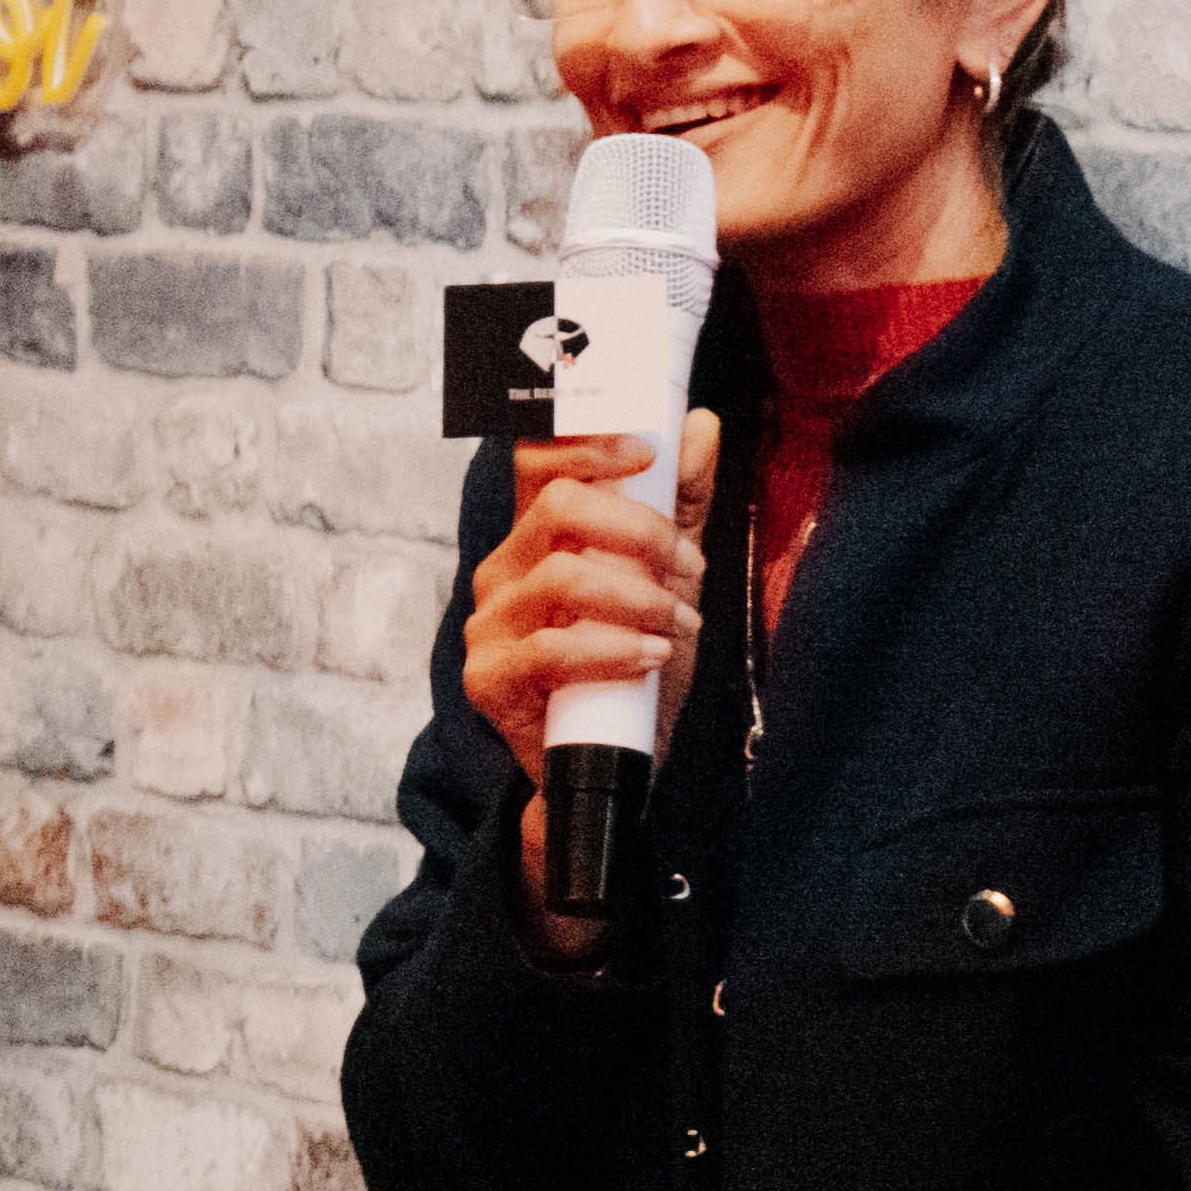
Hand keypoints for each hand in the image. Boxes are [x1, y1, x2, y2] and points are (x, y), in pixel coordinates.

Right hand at [461, 415, 716, 943]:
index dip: (581, 440)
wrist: (617, 763)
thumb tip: (702, 426)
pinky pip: (550, 650)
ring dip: (638, 598)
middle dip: (638, 530)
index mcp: (537, 538)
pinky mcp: (488, 681)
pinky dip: (612, 650)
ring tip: (678, 625)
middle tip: (688, 564)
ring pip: (561, 577)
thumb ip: (682, 503)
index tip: (645, 453)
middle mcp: (503, 572)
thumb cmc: (636, 666)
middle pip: (556, 507)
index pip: (534, 461)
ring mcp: (489, 626)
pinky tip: (649, 658)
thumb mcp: (671, 577)